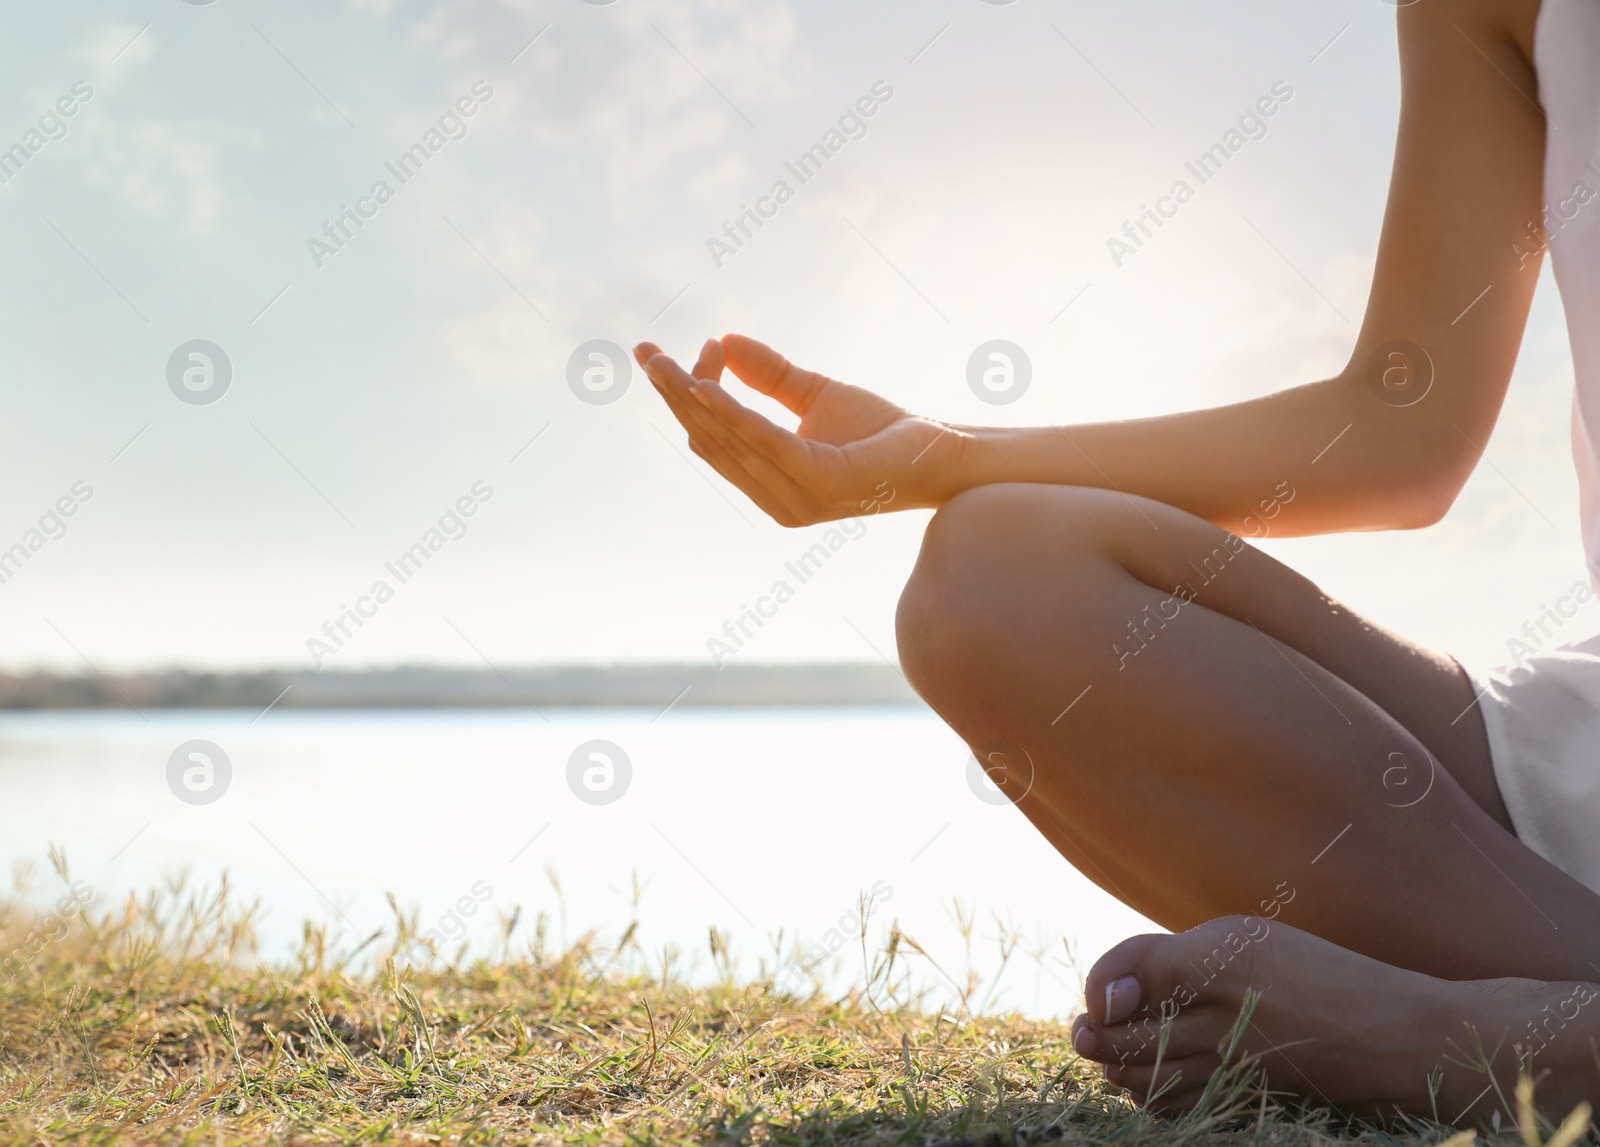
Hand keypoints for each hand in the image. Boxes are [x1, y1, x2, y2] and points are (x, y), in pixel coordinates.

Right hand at [635, 334, 966, 526]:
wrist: (943, 455)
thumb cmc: (884, 432)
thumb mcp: (815, 395)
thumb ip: (770, 375)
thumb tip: (724, 342)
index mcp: (770, 484)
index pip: (714, 440)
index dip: (693, 396)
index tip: (699, 348)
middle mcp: (776, 500)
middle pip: (709, 442)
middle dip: (675, 396)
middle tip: (646, 354)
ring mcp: (796, 498)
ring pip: (728, 442)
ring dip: (693, 399)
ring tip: (667, 364)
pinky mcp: (819, 483)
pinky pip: (763, 442)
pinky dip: (731, 412)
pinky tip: (707, 384)